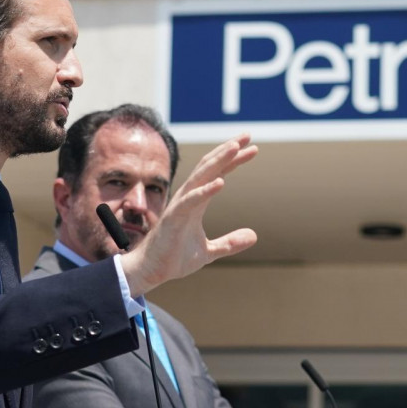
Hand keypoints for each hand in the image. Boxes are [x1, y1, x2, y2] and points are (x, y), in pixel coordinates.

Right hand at [120, 134, 257, 295]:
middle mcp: (188, 198)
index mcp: (197, 201)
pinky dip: (205, 191)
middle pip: (210, 167)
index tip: (252, 148)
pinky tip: (221, 182)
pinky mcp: (173, 218)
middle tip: (246, 135)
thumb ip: (230, 242)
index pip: (217, 173)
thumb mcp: (209, 251)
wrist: (151, 272)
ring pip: (200, 176)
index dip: (234, 160)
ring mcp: (180, 206)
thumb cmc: (174, 258)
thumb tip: (254, 236)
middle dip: (228, 150)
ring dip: (218, 161)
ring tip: (235, 148)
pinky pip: (190, 201)